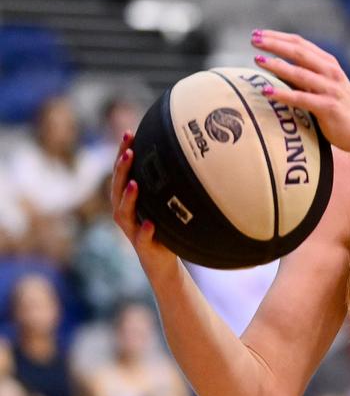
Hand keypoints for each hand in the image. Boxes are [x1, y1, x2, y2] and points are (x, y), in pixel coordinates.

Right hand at [111, 131, 178, 279]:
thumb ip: (166, 184)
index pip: (122, 173)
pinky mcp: (143, 247)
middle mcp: (125, 213)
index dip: (122, 153)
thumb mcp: (164, 203)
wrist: (163, 262)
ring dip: (128, 197)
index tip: (129, 133)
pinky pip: (142, 238)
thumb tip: (185, 153)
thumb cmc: (164, 228)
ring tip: (134, 183)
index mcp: (128, 200)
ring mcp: (132, 230)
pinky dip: (145, 230)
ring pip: (123, 212)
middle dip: (121, 169)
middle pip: (117, 188)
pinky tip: (150, 222)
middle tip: (129, 152)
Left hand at [251, 29, 349, 154]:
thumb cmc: (343, 111)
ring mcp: (330, 89)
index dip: (279, 37)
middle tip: (254, 40)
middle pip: (299, 52)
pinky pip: (302, 98)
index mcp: (329, 64)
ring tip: (257, 60)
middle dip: (275, 44)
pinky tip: (267, 91)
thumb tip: (277, 69)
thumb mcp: (326, 87)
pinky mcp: (328, 107)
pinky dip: (283, 94)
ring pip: (300, 73)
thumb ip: (307, 76)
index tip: (259, 34)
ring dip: (277, 65)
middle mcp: (331, 73)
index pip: (301, 44)